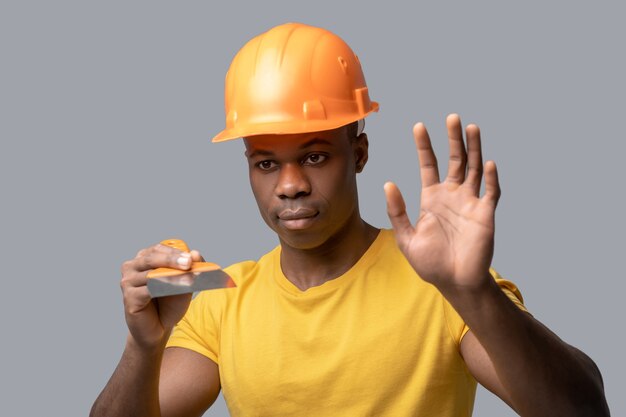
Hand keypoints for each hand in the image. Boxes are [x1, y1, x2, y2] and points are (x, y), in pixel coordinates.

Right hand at [120, 244, 203, 349]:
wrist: (159, 328)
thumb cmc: (169, 302)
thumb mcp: (184, 282)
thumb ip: (190, 268)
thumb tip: (196, 253)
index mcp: (144, 258)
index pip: (158, 249)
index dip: (175, 252)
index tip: (191, 258)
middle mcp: (132, 267)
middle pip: (152, 258)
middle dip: (172, 260)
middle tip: (189, 263)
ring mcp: (128, 282)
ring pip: (150, 274)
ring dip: (171, 275)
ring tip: (189, 279)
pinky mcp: (129, 298)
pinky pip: (148, 290)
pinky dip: (163, 288)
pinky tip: (176, 289)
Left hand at [384, 114, 500, 293]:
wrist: (454, 282)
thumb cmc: (430, 263)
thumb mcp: (407, 238)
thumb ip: (397, 211)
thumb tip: (387, 183)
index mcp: (431, 199)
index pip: (428, 165)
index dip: (424, 146)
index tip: (419, 126)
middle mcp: (452, 195)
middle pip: (454, 160)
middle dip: (452, 139)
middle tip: (451, 117)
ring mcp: (470, 203)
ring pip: (473, 169)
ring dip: (473, 148)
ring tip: (471, 127)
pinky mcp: (485, 214)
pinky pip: (490, 192)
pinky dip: (490, 178)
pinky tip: (487, 163)